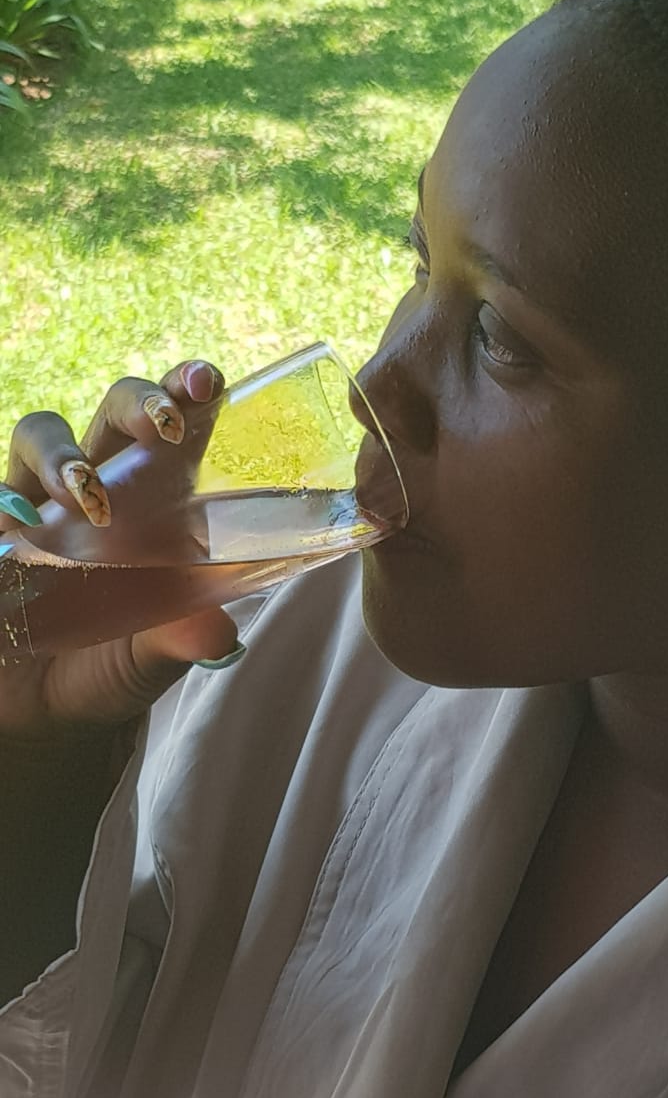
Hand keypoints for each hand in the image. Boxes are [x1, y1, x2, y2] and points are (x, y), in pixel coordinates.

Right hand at [0, 361, 239, 740]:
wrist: (34, 714)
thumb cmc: (104, 671)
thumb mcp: (147, 663)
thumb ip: (178, 642)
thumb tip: (217, 631)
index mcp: (152, 504)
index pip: (173, 430)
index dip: (186, 393)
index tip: (207, 383)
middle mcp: (94, 488)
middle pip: (113, 412)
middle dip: (137, 403)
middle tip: (162, 429)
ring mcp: (34, 503)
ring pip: (40, 434)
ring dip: (65, 455)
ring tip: (86, 498)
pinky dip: (0, 502)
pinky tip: (11, 525)